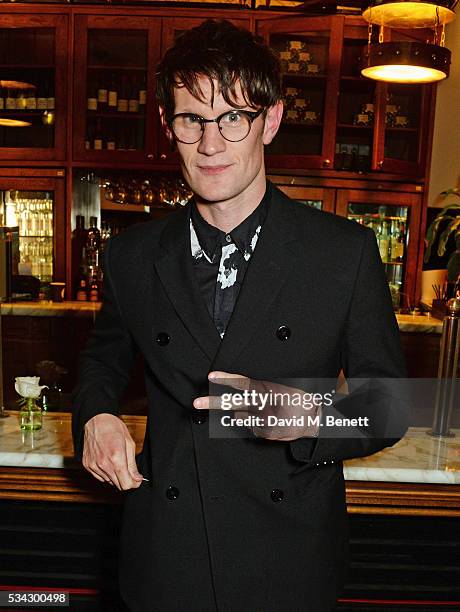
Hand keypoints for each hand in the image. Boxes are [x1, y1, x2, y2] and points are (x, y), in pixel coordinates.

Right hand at [82, 413, 143, 489]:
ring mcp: (93, 466)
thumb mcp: (129, 443)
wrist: (95, 420)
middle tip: (129, 470)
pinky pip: (99, 477)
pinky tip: (108, 461)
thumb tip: (137, 478)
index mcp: (116, 458)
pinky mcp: (87, 465)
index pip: (126, 484)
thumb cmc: (113, 427)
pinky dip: (106, 473)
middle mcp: (103, 464)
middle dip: (126, 480)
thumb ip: (133, 464)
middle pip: (118, 485)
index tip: (137, 479)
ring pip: (109, 482)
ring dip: (115, 476)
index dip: (134, 483)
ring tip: (117, 461)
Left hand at [193, 371, 319, 440]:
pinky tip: (265, 421)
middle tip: (196, 403)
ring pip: (239, 416)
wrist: (314, 420)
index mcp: (266, 390)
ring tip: (256, 411)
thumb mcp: (282, 387)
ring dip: (241, 413)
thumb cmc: (298, 400)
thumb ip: (262, 388)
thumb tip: (245, 388)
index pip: (242, 383)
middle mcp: (262, 405)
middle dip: (212, 402)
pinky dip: (253, 424)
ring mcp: (261, 420)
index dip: (226, 379)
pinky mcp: (264, 433)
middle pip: (232, 402)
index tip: (211, 376)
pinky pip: (251, 427)